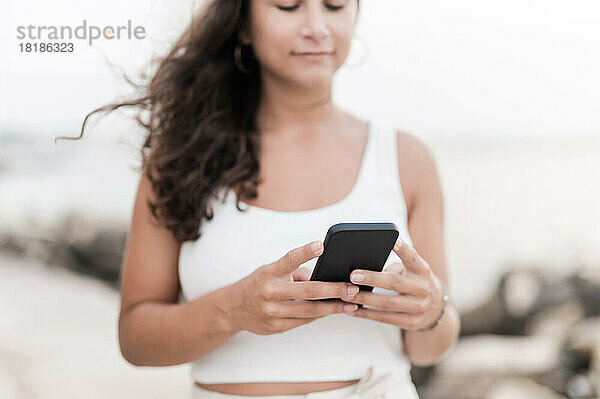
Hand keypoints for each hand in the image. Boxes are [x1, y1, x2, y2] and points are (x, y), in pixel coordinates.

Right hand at [229, 240, 360, 334]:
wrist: (232, 309)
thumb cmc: (257, 285)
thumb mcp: (270, 271)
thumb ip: (293, 272)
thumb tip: (320, 276)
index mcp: (268, 273)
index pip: (289, 259)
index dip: (305, 252)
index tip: (321, 245)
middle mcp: (270, 292)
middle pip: (308, 292)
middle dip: (334, 290)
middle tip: (352, 288)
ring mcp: (273, 312)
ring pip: (310, 312)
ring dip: (333, 307)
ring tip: (351, 303)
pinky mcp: (276, 327)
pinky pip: (303, 321)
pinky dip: (319, 315)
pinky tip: (333, 311)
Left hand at [340, 238, 444, 330]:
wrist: (436, 309)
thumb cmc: (415, 283)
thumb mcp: (413, 271)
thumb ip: (396, 266)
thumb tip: (365, 265)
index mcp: (423, 271)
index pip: (412, 257)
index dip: (403, 249)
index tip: (393, 240)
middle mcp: (423, 288)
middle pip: (395, 282)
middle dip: (372, 278)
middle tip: (353, 275)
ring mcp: (418, 307)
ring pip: (387, 303)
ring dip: (365, 299)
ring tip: (347, 294)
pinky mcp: (411, 322)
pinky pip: (385, 319)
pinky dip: (367, 314)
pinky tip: (352, 310)